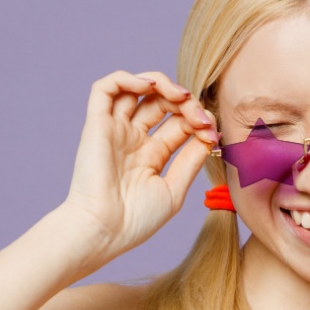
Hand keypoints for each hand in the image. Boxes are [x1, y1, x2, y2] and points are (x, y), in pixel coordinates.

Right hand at [62, 69, 218, 266]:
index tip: (213, 133)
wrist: (103, 231)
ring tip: (180, 96)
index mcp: (151, 155)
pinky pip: (106, 88)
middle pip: (162, 103)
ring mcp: (115, 130)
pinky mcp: (96, 124)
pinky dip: (128, 78)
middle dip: (186, 103)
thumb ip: (190, 161)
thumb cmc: (136, 220)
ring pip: (137, 88)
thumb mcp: (174, 190)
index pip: (179, 123)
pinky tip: (149, 89)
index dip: (199, 120)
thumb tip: (209, 136)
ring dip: (162, 84)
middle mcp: (132, 139)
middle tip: (200, 117)